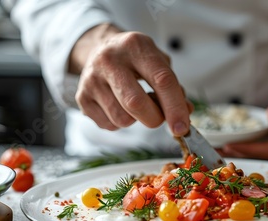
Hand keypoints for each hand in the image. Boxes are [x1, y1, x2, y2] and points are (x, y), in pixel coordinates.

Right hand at [69, 24, 190, 136]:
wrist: (100, 50)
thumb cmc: (135, 60)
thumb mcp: (158, 63)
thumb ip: (173, 87)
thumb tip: (185, 114)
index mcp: (136, 46)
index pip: (161, 80)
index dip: (175, 107)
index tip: (182, 127)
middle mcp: (110, 60)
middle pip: (136, 103)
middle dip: (155, 118)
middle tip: (159, 116)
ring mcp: (92, 79)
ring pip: (122, 119)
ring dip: (136, 120)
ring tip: (136, 104)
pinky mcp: (82, 97)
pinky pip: (109, 125)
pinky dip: (120, 123)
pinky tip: (119, 106)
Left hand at [220, 77, 267, 162]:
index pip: (266, 150)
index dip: (247, 149)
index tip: (229, 146)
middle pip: (257, 157)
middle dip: (236, 155)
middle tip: (214, 152)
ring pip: (256, 157)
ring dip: (237, 155)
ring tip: (215, 152)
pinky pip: (257, 153)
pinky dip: (243, 151)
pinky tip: (229, 148)